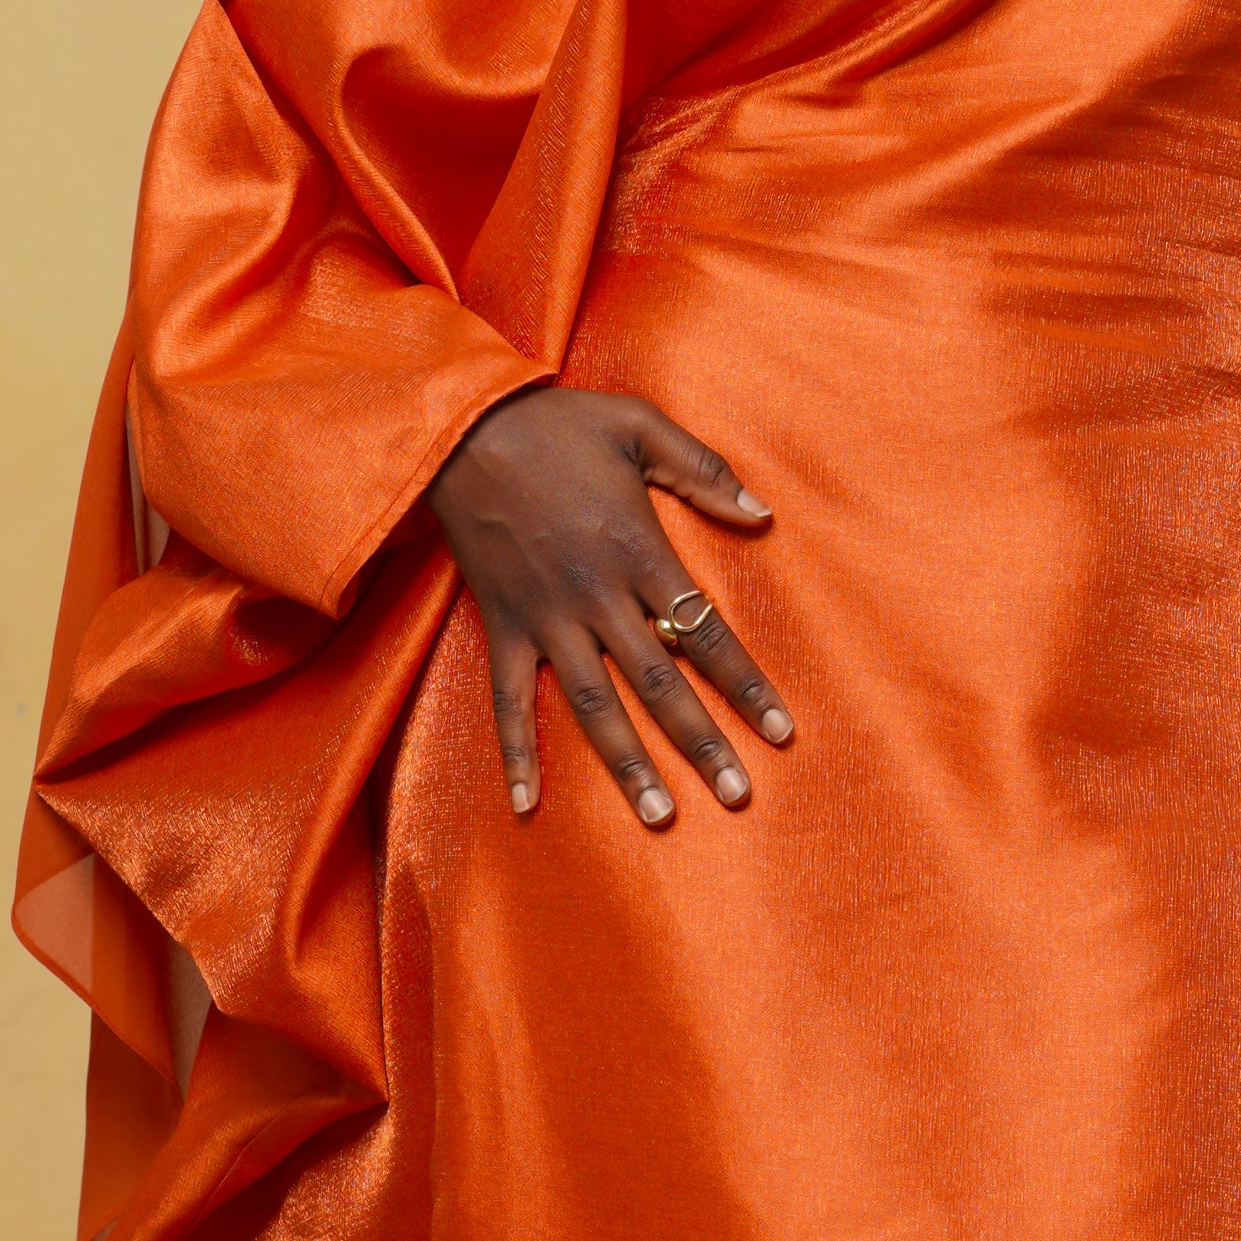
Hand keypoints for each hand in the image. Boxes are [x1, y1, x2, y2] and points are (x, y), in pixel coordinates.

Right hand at [427, 388, 792, 826]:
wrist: (460, 429)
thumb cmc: (557, 425)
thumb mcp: (639, 426)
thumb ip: (703, 471)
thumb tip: (761, 513)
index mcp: (637, 550)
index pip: (704, 632)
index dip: (745, 686)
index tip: (780, 732)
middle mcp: (595, 596)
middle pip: (659, 683)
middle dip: (702, 741)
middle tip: (738, 794)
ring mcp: (546, 617)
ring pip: (594, 705)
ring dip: (628, 764)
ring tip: (661, 815)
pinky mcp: (503, 625)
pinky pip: (507, 701)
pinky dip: (517, 753)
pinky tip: (528, 803)